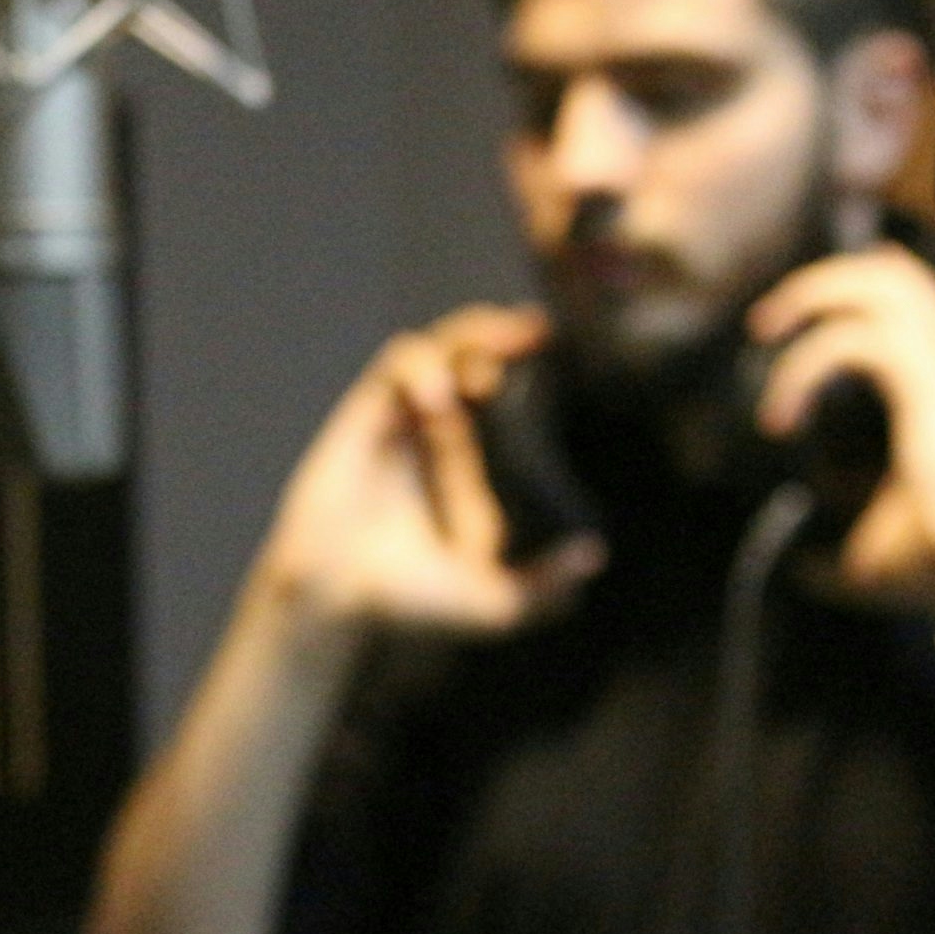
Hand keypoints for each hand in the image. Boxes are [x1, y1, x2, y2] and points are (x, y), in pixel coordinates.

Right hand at [255, 304, 604, 642]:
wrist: (338, 598)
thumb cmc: (411, 600)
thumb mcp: (494, 602)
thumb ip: (545, 587)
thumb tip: (596, 557)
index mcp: (474, 455)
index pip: (507, 389)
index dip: (532, 364)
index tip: (562, 346)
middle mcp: (440, 426)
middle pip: (474, 350)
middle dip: (501, 331)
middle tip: (535, 333)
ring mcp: (402, 415)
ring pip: (436, 345)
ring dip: (464, 342)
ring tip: (484, 375)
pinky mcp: (367, 414)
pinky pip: (395, 367)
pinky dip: (419, 369)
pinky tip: (437, 400)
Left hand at [748, 245, 934, 611]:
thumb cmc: (934, 561)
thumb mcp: (875, 538)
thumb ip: (845, 532)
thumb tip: (809, 563)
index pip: (910, 292)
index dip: (855, 282)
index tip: (791, 319)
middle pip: (895, 273)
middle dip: (825, 279)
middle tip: (767, 322)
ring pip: (882, 287)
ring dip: (814, 296)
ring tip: (766, 331)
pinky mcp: (929, 395)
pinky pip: (856, 342)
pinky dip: (804, 364)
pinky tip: (780, 414)